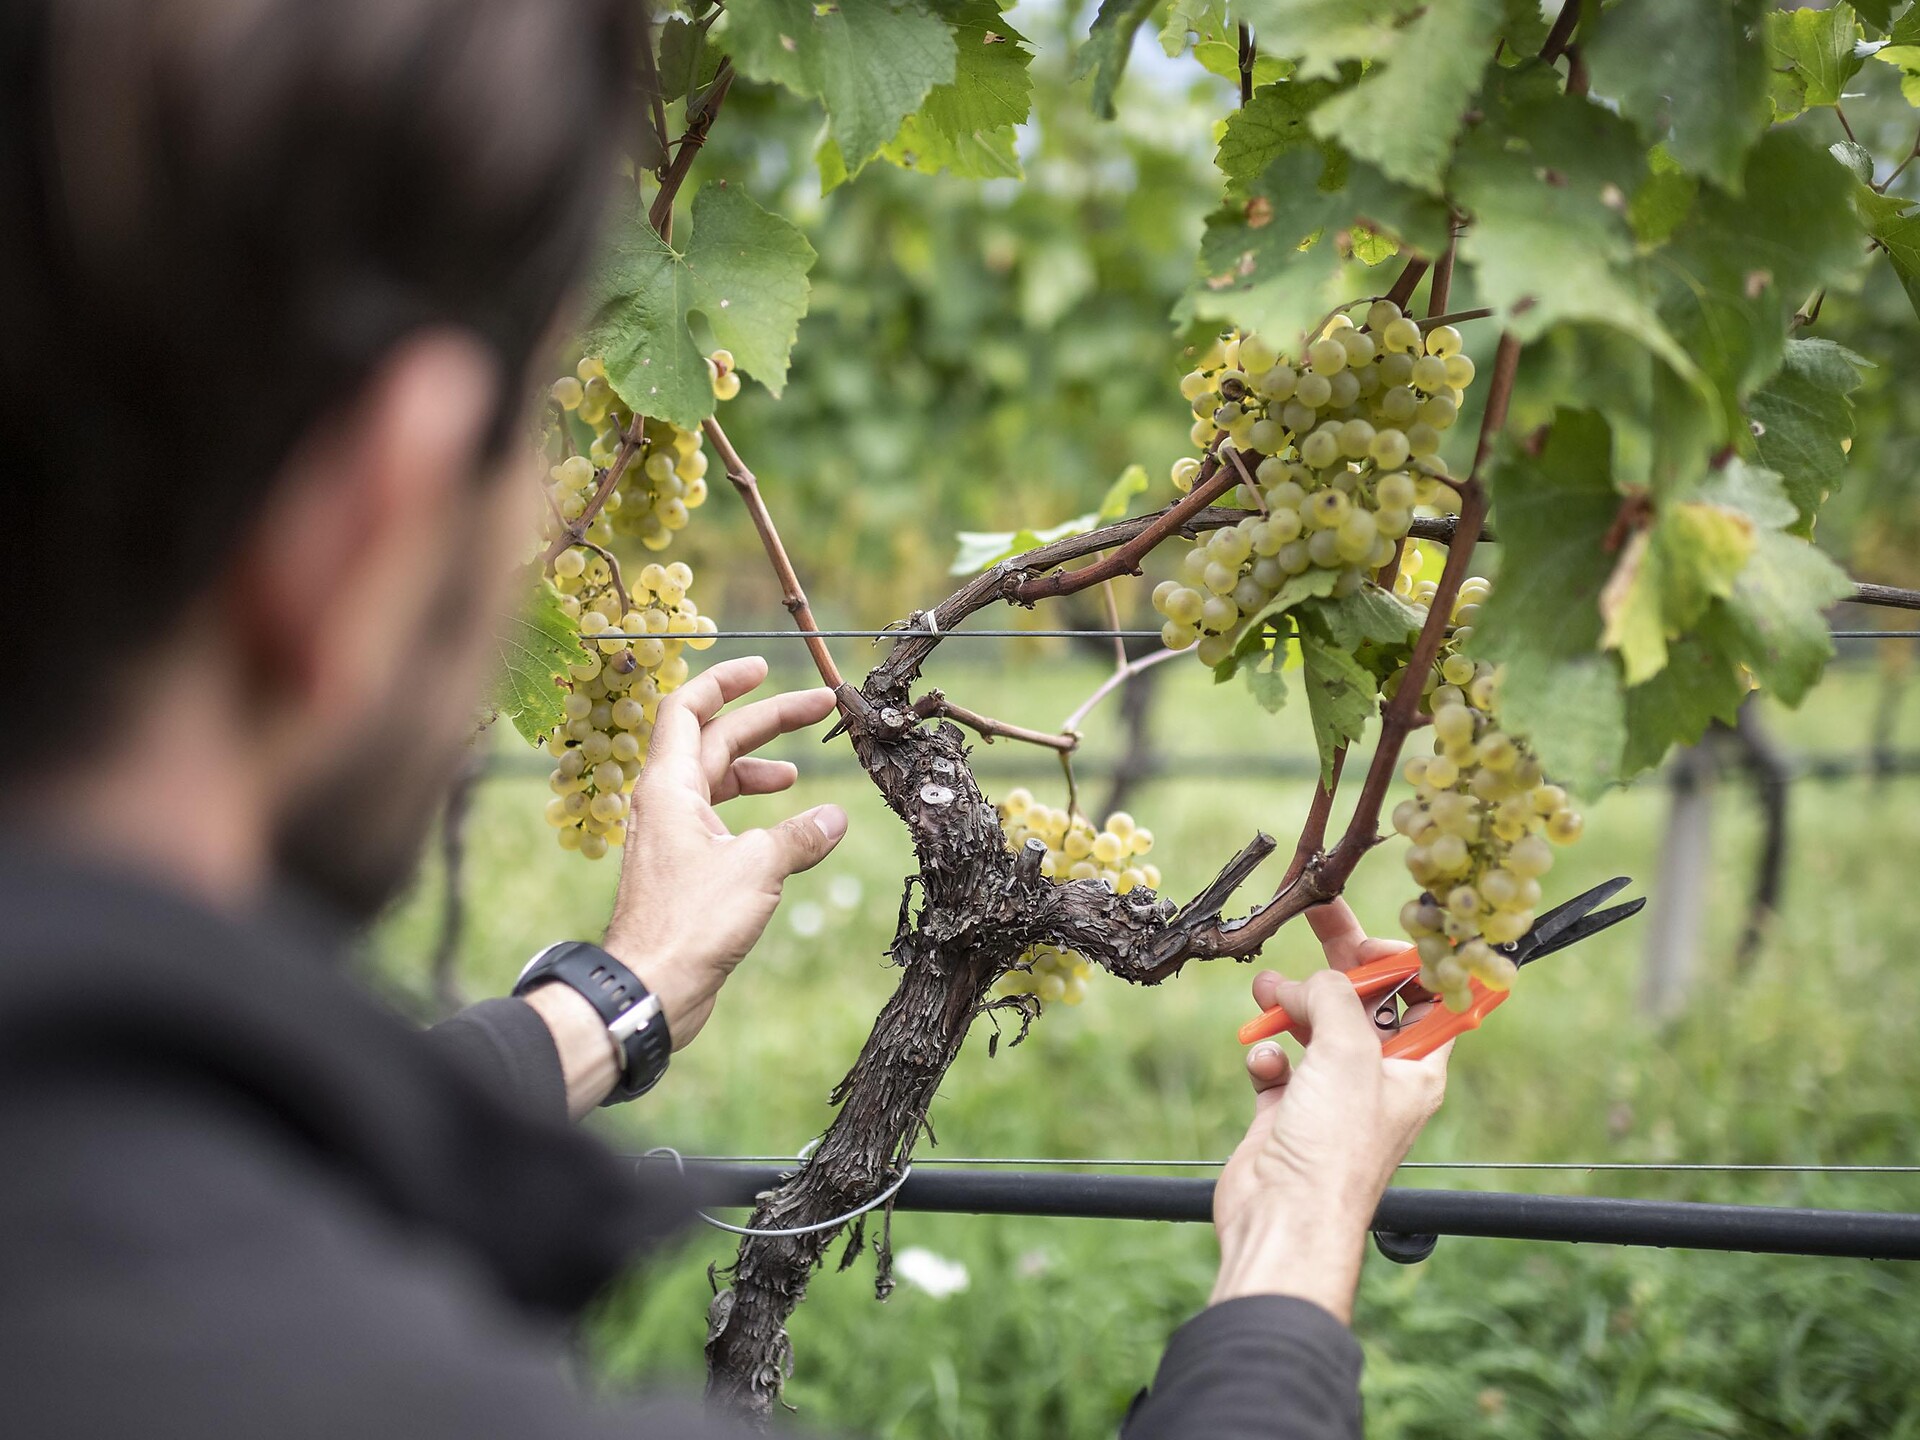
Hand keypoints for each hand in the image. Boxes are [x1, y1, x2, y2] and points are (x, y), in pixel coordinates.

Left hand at [601, 656, 846, 1050]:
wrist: (650, 989)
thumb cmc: (691, 923)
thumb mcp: (759, 868)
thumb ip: (800, 835)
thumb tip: (834, 817)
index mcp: (669, 786)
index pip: (688, 708)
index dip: (724, 681)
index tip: (762, 668)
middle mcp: (664, 804)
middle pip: (713, 741)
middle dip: (765, 722)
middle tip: (818, 710)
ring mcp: (672, 838)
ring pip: (715, 784)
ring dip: (756, 771)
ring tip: (797, 776)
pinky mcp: (683, 872)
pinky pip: (719, 824)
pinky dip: (752, 817)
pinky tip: (784, 833)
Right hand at [1210, 900, 1449, 1323]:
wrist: (1282, 1217)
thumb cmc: (1334, 1147)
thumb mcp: (1347, 1052)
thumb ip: (1334, 997)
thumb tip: (1307, 982)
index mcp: (1416, 1067)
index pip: (1427, 999)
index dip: (1406, 962)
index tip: (1375, 936)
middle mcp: (1377, 1077)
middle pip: (1365, 1002)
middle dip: (1341, 961)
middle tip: (1316, 915)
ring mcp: (1330, 1093)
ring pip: (1314, 1024)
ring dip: (1290, 1002)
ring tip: (1266, 990)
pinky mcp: (1287, 1108)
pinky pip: (1278, 1060)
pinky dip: (1266, 1052)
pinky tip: (1263, 1062)